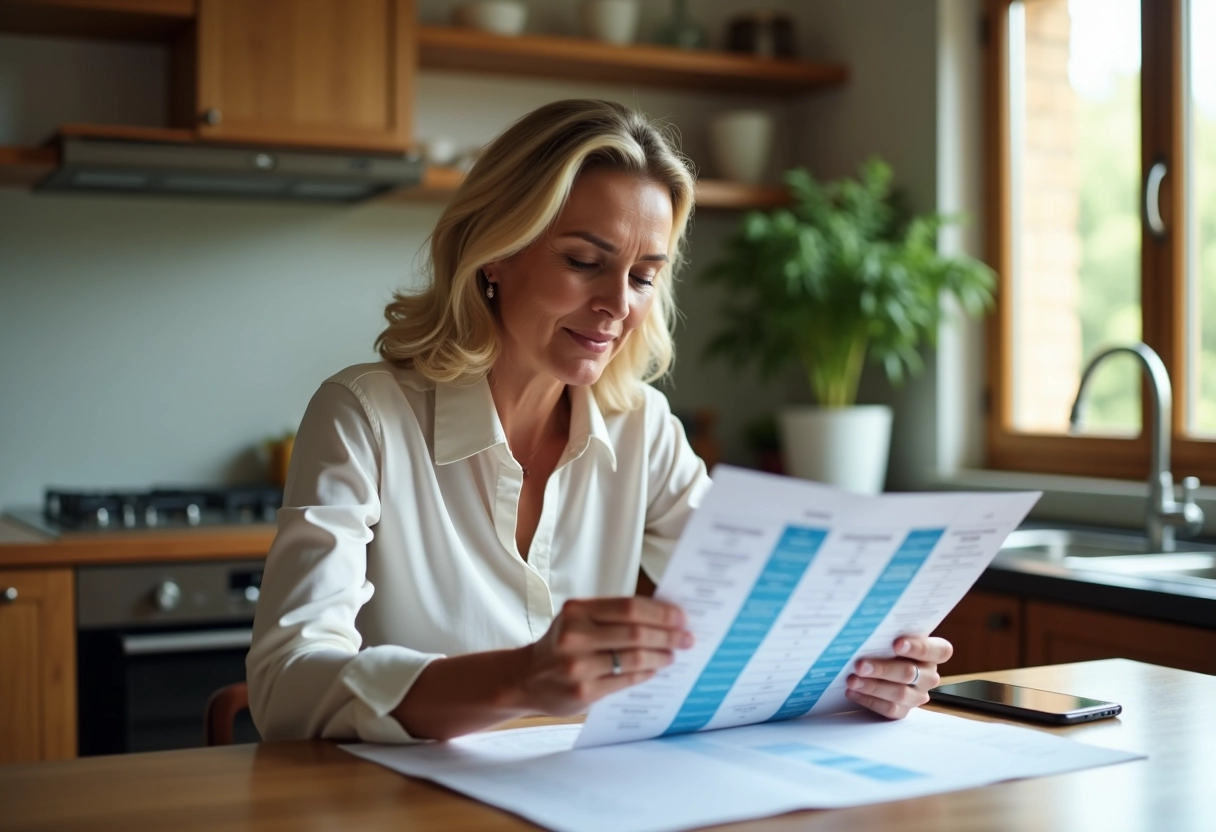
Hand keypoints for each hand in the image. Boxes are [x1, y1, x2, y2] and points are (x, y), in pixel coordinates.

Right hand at [514, 597, 693, 715]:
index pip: (629, 607)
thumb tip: (662, 615)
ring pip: (634, 658)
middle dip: (668, 635)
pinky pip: (626, 680)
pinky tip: (654, 669)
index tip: (681, 617)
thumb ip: (612, 616)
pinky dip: (645, 673)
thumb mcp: (577, 619)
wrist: (525, 679)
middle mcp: (574, 636)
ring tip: (673, 655)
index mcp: (576, 611)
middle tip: (687, 638)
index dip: (660, 612)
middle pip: (635, 632)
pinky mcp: (584, 692)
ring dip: (661, 656)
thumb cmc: (560, 644)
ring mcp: (578, 666)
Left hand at [844, 636, 952, 719]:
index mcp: (934, 653)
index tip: (896, 644)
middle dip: (883, 669)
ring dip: (873, 686)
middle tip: (860, 665)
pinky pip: (889, 709)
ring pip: (900, 693)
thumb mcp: (891, 635)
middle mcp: (929, 675)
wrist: (876, 666)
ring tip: (852, 680)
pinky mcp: (904, 710)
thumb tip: (868, 627)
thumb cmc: (886, 644)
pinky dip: (869, 700)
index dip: (918, 647)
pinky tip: (853, 692)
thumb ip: (888, 632)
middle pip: (910, 673)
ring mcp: (918, 695)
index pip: (939, 651)